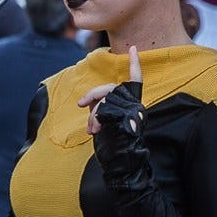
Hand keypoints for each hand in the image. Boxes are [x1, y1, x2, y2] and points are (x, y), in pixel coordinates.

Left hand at [78, 47, 150, 192]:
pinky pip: (105, 109)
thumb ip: (101, 108)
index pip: (136, 81)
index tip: (134, 48)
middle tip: (80, 106)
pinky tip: (96, 130)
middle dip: (92, 95)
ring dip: (93, 113)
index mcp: (133, 107)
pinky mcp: (126, 118)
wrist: (121, 168)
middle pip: (110, 88)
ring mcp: (133, 113)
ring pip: (106, 99)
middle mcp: (136, 107)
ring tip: (92, 129)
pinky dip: (96, 118)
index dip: (135, 65)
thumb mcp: (105, 124)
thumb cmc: (113, 149)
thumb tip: (89, 101)